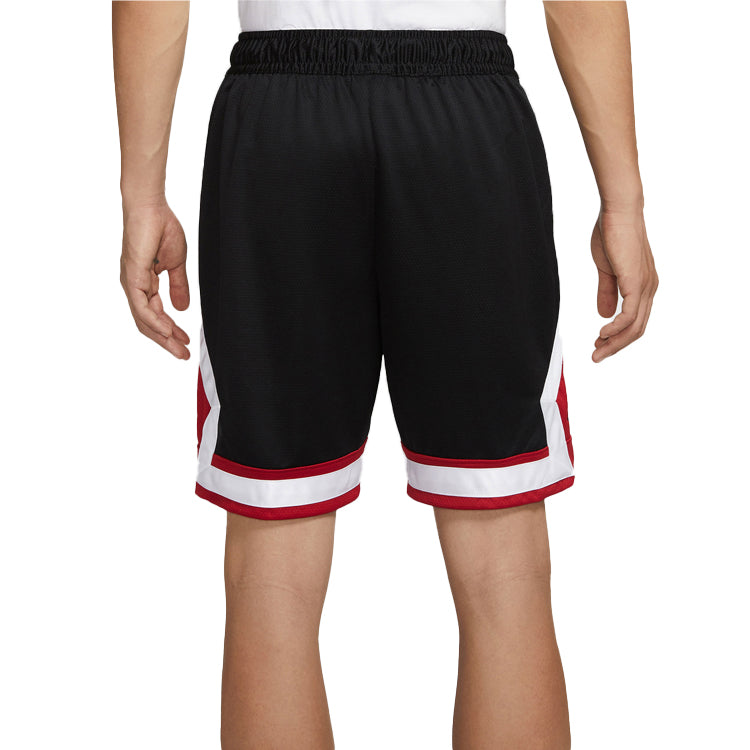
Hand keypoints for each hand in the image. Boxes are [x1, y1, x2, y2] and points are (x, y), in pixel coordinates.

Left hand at [120, 198, 190, 358]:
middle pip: (147, 323)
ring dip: (162, 336)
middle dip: (166, 341)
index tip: (185, 343)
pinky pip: (142, 306)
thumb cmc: (162, 228)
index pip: (155, 315)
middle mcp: (134, 286)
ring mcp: (132, 282)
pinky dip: (155, 320)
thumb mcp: (176, 264)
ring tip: (178, 348)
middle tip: (183, 355)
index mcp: (144, 283)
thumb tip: (183, 308)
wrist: (151, 207)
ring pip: (144, 319)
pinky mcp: (133, 276)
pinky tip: (167, 330)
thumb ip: (178, 286)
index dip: (171, 331)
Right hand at [590, 207, 657, 361]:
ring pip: (634, 327)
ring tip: (597, 350)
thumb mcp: (607, 269)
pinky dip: (616, 329)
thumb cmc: (612, 233)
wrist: (619, 212)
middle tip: (596, 356)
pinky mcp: (636, 283)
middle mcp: (648, 289)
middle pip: (637, 329)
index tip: (598, 344)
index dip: (617, 336)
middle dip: (616, 346)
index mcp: (642, 285)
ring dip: (615, 342)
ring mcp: (645, 287)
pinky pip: (629, 315)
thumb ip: (606, 292)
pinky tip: (603, 334)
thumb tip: (604, 315)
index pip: (634, 320)